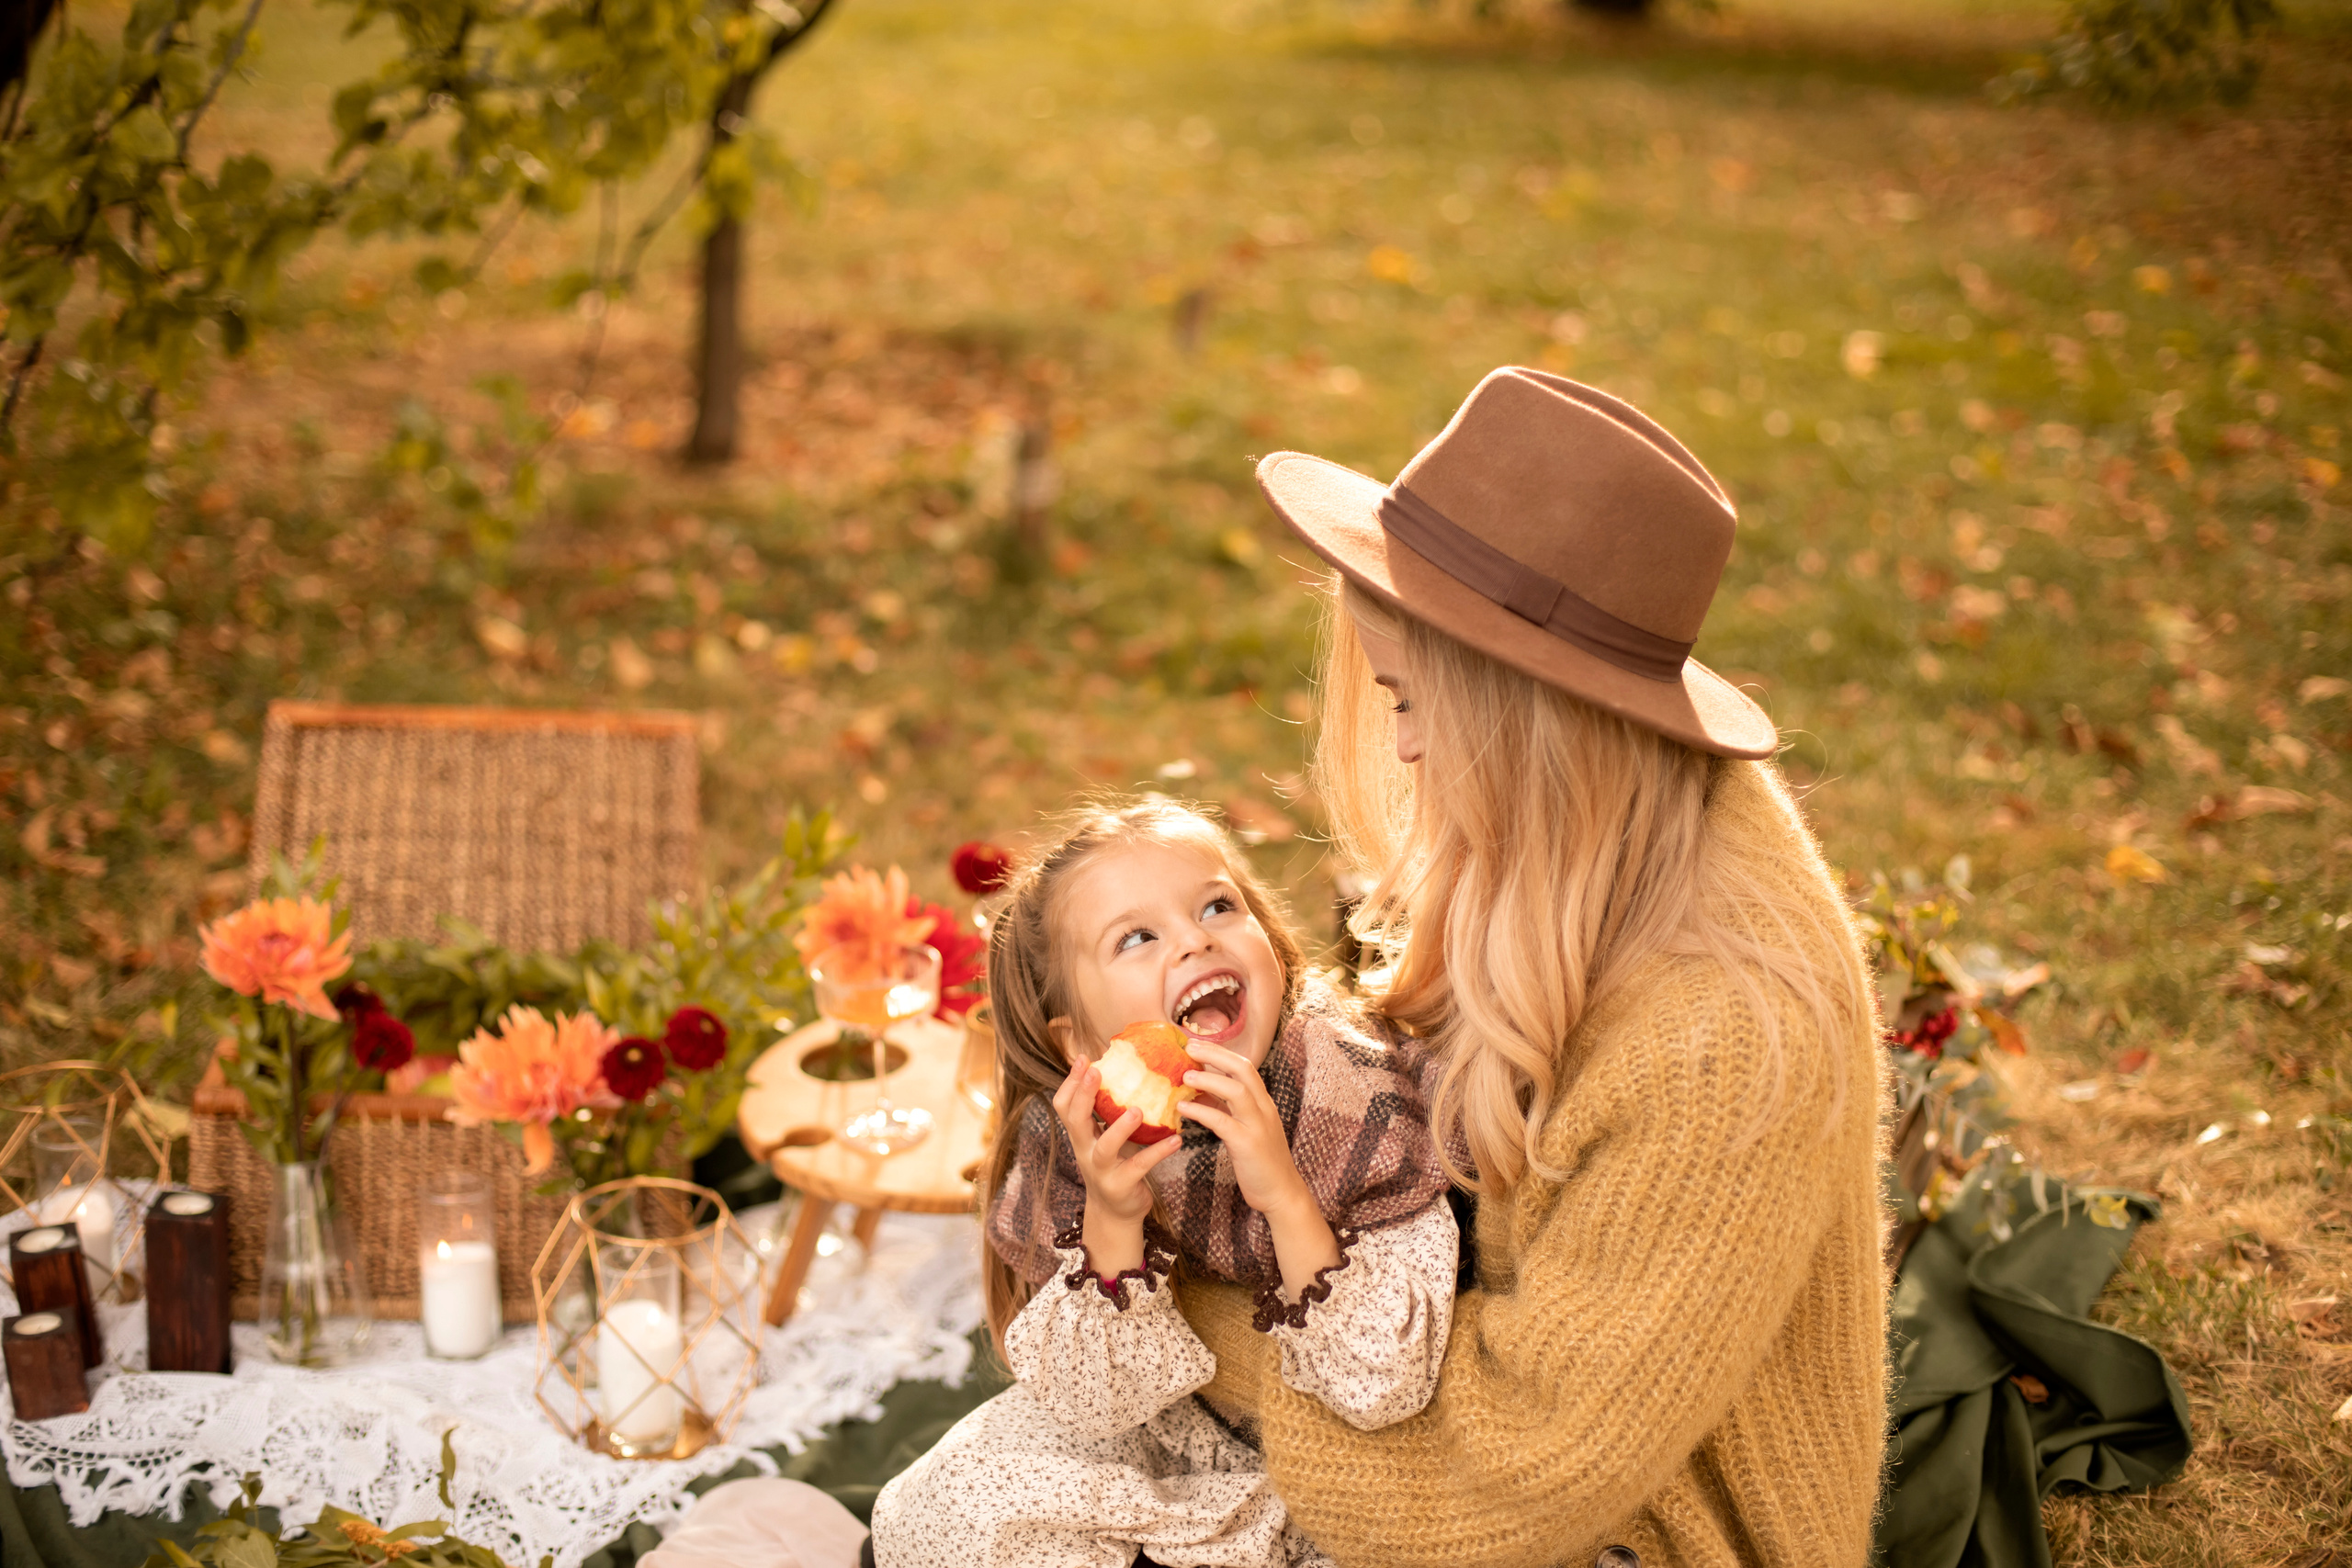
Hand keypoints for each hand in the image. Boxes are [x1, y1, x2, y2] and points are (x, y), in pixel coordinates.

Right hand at [1052, 1054, 1182, 1275]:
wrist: (1116, 1212)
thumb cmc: (1115, 1165)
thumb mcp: (1105, 1138)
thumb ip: (1109, 1112)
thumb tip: (1128, 1070)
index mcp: (1081, 1135)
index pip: (1064, 1106)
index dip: (1070, 1082)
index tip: (1083, 1058)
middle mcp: (1085, 1150)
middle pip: (1075, 1121)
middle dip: (1083, 1095)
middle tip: (1097, 1071)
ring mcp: (1101, 1170)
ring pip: (1104, 1147)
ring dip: (1120, 1127)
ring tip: (1138, 1110)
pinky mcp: (1121, 1186)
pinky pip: (1139, 1167)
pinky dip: (1158, 1152)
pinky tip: (1176, 1139)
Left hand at [1176, 1042, 1310, 1219]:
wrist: (1282, 1193)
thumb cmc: (1260, 1161)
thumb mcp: (1245, 1129)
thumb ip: (1227, 1109)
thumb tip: (1199, 1092)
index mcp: (1263, 1103)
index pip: (1245, 1066)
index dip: (1221, 1052)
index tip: (1197, 1043)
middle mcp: (1264, 1109)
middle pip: (1243, 1069)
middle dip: (1216, 1054)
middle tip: (1189, 1046)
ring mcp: (1258, 1126)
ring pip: (1237, 1091)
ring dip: (1209, 1079)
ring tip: (1184, 1075)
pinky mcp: (1248, 1145)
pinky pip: (1223, 1122)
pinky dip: (1202, 1112)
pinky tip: (1183, 1109)